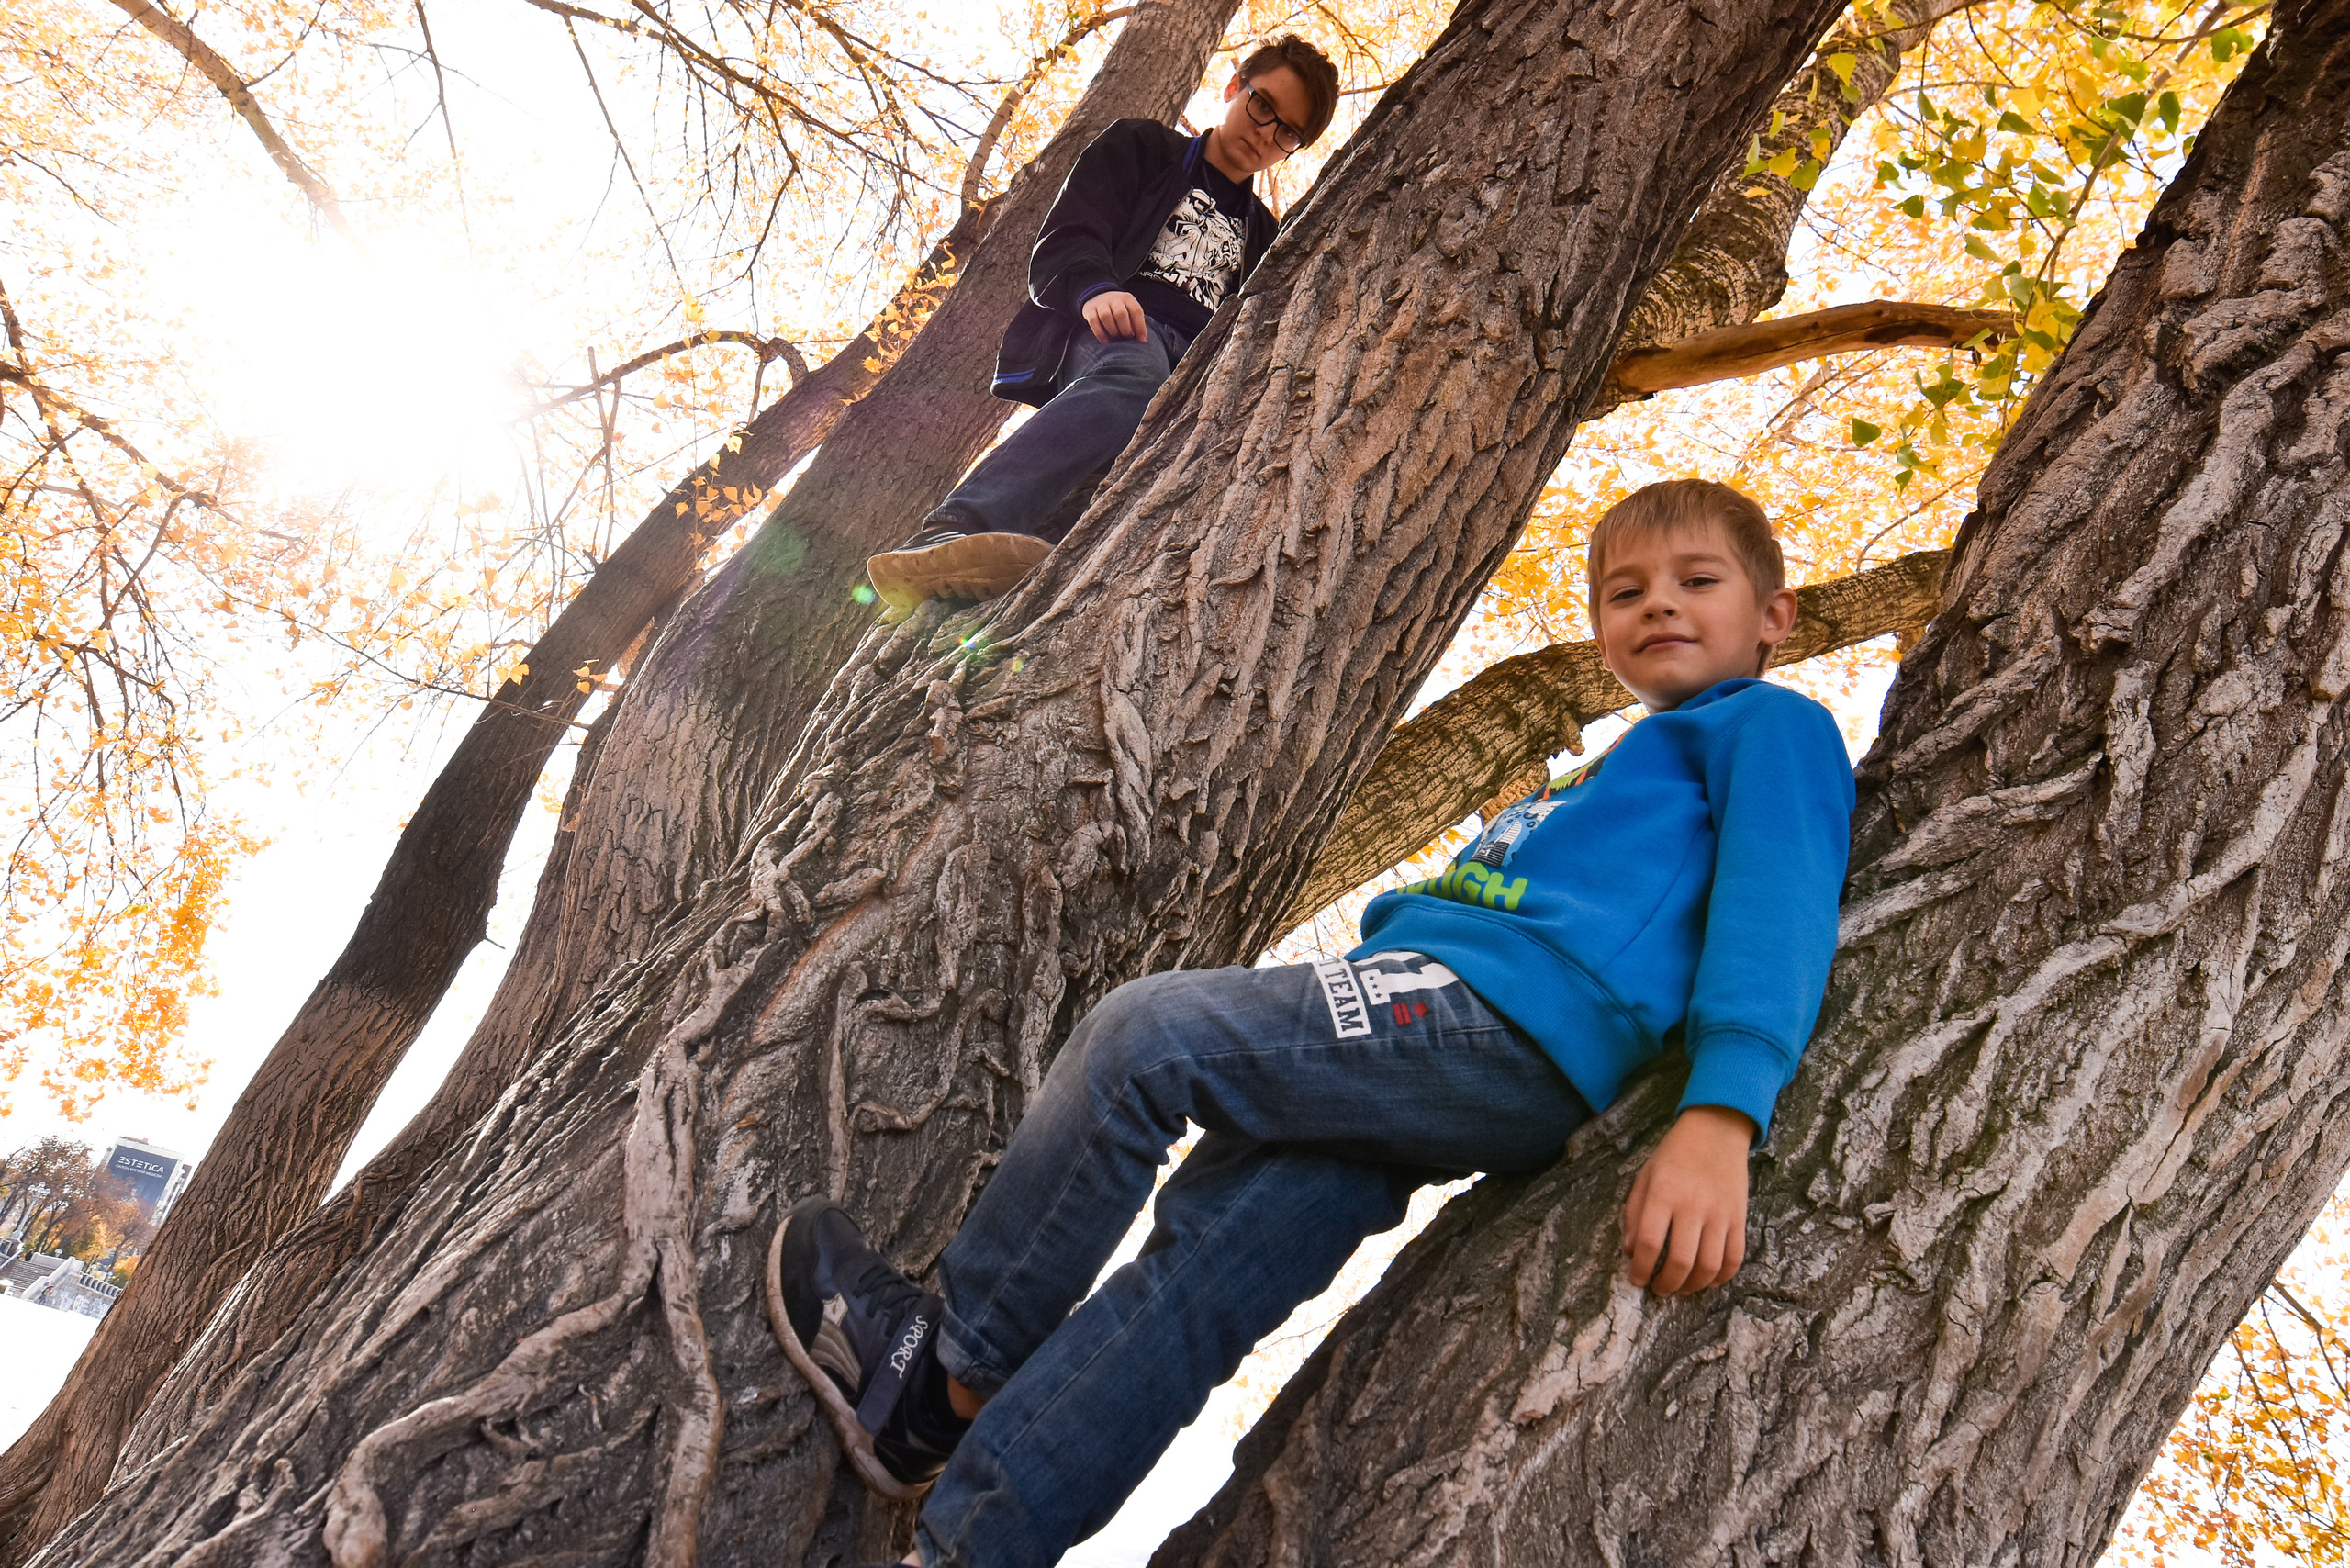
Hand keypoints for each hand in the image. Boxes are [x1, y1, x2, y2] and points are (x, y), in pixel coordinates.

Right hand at [1081, 289, 1146, 342]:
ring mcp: (1100, 303)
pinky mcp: (1090, 310)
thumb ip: (1135, 322)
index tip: (1142, 340)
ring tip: (1116, 338)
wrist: (1098, 297)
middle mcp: (1114, 298)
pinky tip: (1105, 341)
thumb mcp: (1129, 310)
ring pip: (1106, 316)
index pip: (1136, 311)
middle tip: (1126, 337)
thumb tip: (1142, 339)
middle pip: (1120, 313)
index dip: (1140, 327)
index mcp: (1127, 298)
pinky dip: (1100, 333)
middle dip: (1125, 329)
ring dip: (1113, 331)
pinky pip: (1093, 321)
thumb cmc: (1118, 309)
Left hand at [1622, 1105, 1754, 1294]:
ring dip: (1692, 1286)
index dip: (1640, 1268)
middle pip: (1680, 1261)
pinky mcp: (1740, 1218)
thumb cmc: (1674, 1154)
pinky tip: (1708, 1280)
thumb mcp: (1645, 1176)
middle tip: (1658, 1289)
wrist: (1716, 1130)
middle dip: (1666, 1284)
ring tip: (1680, 1288)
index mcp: (1663, 1194)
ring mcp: (1720, 1214)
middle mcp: (1693, 1206)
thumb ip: (1634, 1213)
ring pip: (1708, 1266)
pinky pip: (1734, 1258)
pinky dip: (1721, 1277)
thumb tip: (1629, 1250)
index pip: (1648, 1242)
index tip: (1636, 1279)